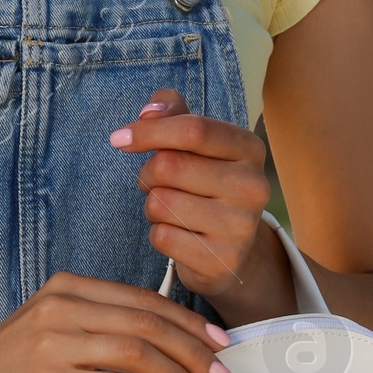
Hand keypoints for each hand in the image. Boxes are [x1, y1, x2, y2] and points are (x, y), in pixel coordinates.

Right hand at [0, 271, 234, 372]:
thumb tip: (157, 344)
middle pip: (147, 322)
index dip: (189, 322)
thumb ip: (96, 326)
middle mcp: (62, 305)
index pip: (144, 300)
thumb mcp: (50, 328)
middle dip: (194, 350)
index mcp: (68, 287)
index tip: (218, 343)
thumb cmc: (3, 367)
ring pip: (136, 350)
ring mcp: (52, 340)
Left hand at [109, 88, 290, 320]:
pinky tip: (179, 235)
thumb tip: (149, 112)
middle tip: (155, 183)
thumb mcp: (197, 146)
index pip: (193, 129)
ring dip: (152, 206)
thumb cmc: (206, 186)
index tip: (119, 139)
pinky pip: (162, 237)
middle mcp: (253, 186)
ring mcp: (241, 226)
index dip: (149, 131)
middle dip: (147, 173)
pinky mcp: (223, 260)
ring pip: (160, 203)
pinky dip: (158, 235)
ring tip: (172, 210)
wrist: (232, 251)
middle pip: (169, 166)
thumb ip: (174, 116)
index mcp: (249, 149)